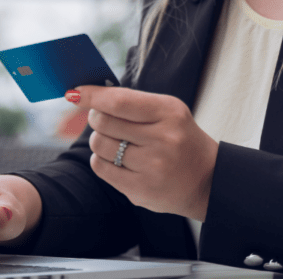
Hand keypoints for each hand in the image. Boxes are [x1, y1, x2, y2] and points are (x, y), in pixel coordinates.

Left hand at [66, 86, 217, 220]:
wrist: (207, 179)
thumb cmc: (180, 139)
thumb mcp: (168, 112)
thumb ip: (132, 103)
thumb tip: (87, 96)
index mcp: (169, 112)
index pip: (119, 101)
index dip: (92, 96)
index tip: (74, 93)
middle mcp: (163, 139)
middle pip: (104, 122)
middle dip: (96, 118)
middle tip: (101, 119)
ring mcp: (152, 166)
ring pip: (100, 145)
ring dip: (99, 140)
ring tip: (114, 141)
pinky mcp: (141, 190)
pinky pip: (101, 168)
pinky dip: (101, 160)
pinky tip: (115, 159)